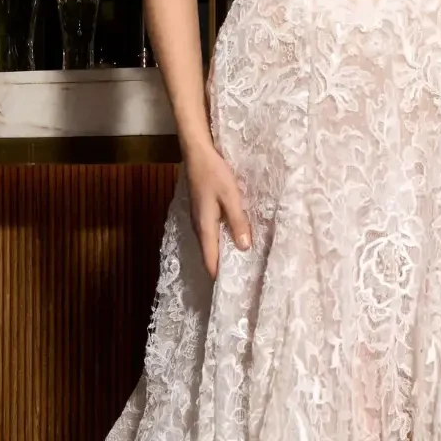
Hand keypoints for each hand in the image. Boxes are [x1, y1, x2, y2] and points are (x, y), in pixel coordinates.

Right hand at [185, 140, 252, 275]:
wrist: (197, 152)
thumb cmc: (215, 173)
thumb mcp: (231, 197)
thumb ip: (238, 222)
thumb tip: (244, 248)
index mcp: (205, 227)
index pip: (210, 260)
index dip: (220, 276)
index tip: (234, 289)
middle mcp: (198, 227)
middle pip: (209, 255)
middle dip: (224, 267)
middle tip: (243, 278)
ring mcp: (197, 219)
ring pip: (210, 244)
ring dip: (222, 253)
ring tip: (241, 262)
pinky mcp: (201, 211)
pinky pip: (210, 234)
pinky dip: (220, 241)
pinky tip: (233, 238)